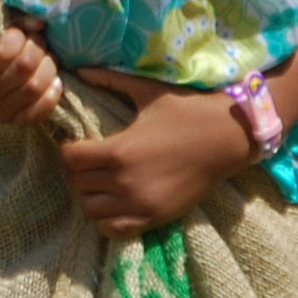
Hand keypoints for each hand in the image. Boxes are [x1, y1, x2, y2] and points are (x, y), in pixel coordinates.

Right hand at [0, 17, 61, 125]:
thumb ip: (15, 21)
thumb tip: (40, 24)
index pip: (1, 51)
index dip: (18, 37)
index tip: (20, 33)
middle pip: (23, 67)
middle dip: (38, 49)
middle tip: (38, 43)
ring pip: (35, 87)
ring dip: (48, 67)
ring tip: (46, 59)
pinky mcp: (14, 122)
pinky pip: (41, 109)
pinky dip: (53, 92)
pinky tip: (54, 81)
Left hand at [58, 72, 249, 237]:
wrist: (228, 138)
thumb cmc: (187, 111)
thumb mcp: (147, 92)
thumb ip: (110, 81)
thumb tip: (80, 68)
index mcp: (119, 150)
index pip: (70, 159)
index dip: (69, 150)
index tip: (77, 145)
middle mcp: (125, 182)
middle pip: (76, 184)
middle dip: (77, 171)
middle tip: (88, 162)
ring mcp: (140, 204)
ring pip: (90, 209)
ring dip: (90, 195)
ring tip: (101, 182)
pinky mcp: (155, 217)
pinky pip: (114, 229)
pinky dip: (106, 219)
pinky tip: (114, 202)